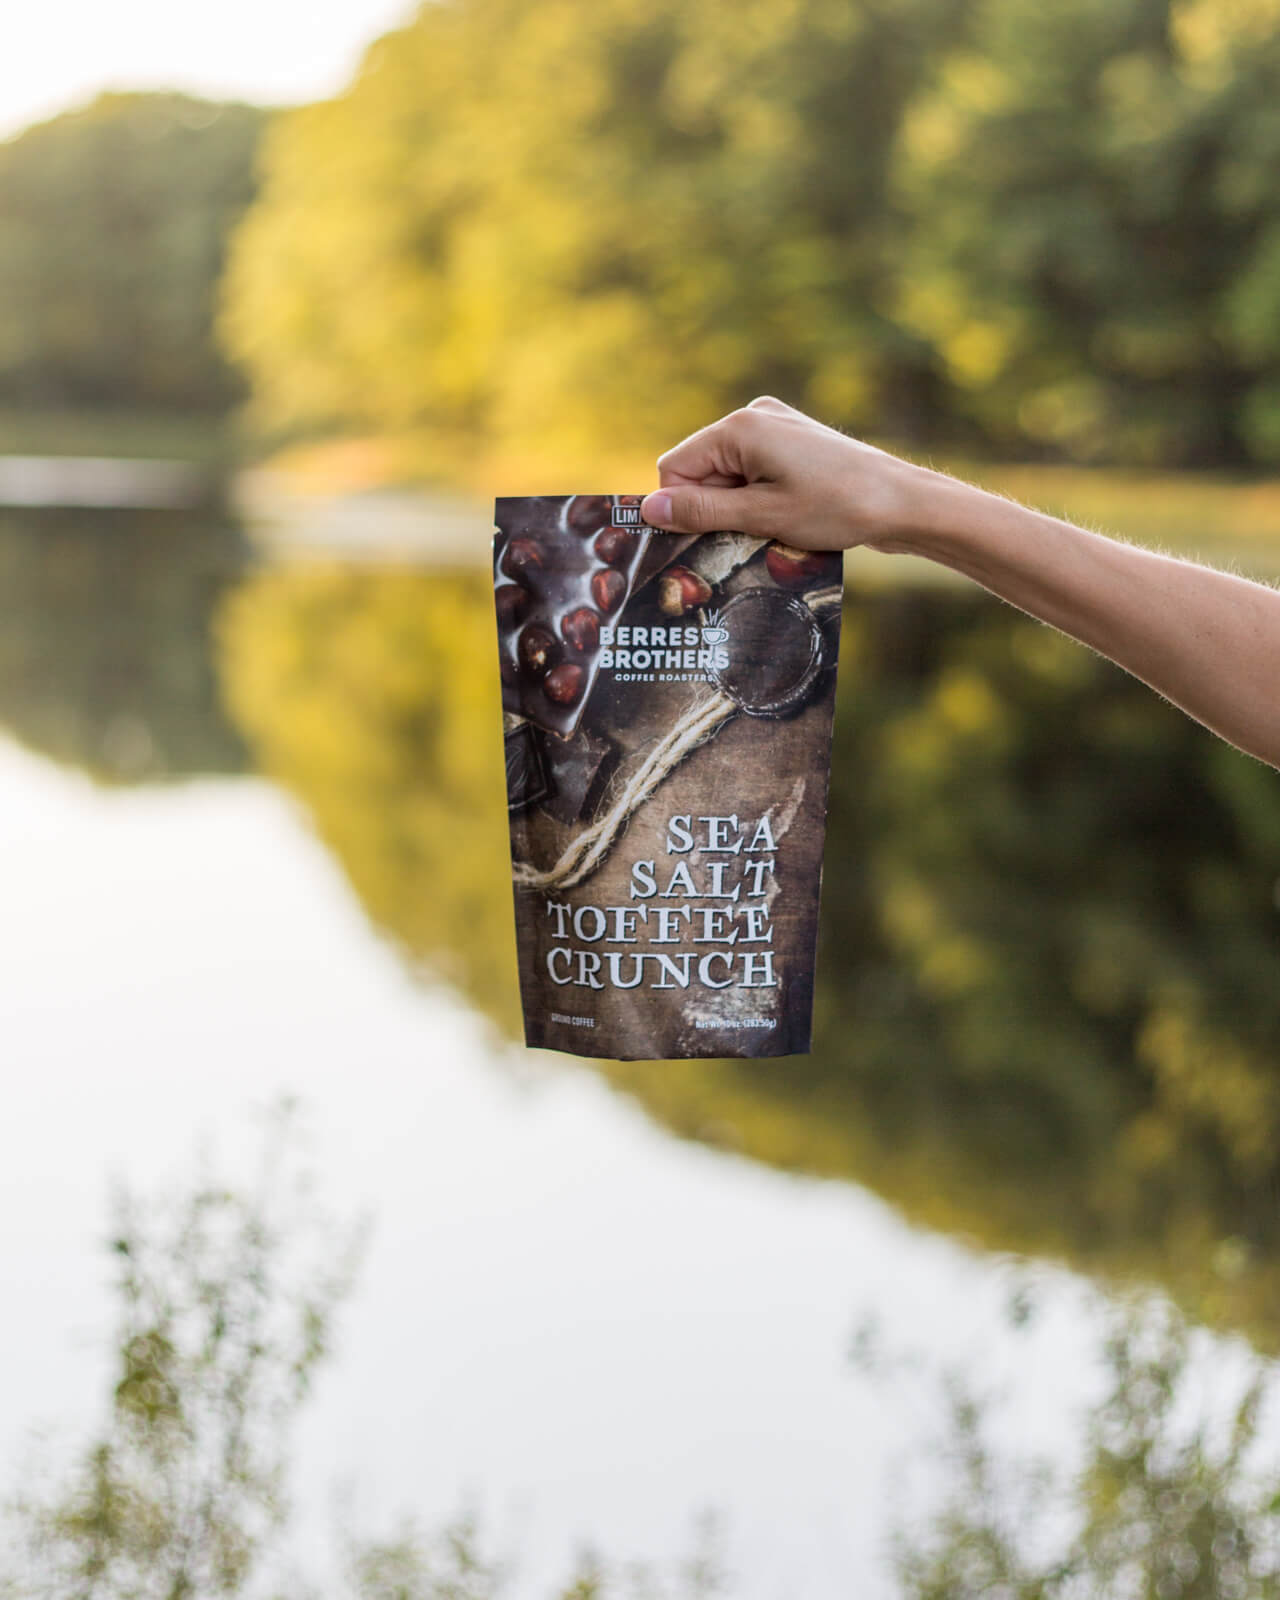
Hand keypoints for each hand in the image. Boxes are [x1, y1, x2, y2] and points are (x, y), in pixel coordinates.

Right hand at [639, 396, 925, 551]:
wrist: (902, 503)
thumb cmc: (836, 507)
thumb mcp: (761, 516)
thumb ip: (701, 511)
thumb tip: (648, 510)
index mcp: (740, 426)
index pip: (675, 467)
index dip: (683, 507)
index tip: (710, 536)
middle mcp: (754, 415)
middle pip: (701, 470)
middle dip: (715, 508)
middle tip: (752, 534)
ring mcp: (776, 427)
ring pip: (727, 476)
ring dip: (740, 508)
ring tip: (777, 525)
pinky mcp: (793, 443)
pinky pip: (754, 473)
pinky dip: (759, 500)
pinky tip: (787, 516)